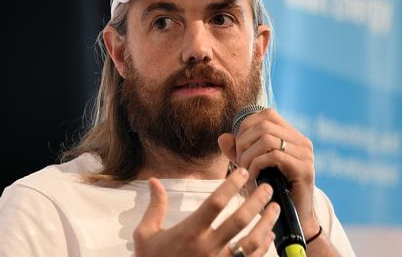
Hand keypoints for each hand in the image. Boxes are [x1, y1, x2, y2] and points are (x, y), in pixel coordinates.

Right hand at [134, 168, 279, 256]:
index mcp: (189, 232)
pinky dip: (263, 246)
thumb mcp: (146, 234)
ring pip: (251, 242)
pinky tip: (268, 235)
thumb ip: (155, 207)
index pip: (215, 203)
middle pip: (239, 220)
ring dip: (266, 223)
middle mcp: (207, 247)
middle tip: (266, 188)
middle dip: (257, 201)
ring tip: (274, 209)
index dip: (230, 185)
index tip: (240, 172)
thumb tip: (153, 181)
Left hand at [218, 108, 318, 237]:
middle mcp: (302, 142)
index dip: (246, 126)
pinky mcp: (304, 169)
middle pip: (264, 124)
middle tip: (238, 161)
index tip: (238, 146)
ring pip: (267, 139)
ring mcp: (305, 155)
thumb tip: (223, 137)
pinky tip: (252, 177)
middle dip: (244, 141)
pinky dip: (256, 165)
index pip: (267, 114)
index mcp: (292, 136)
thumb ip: (238, 151)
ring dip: (248, 154)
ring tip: (244, 170)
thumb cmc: (272, 191)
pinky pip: (273, 156)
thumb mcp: (251, 167)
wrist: (292, 218)